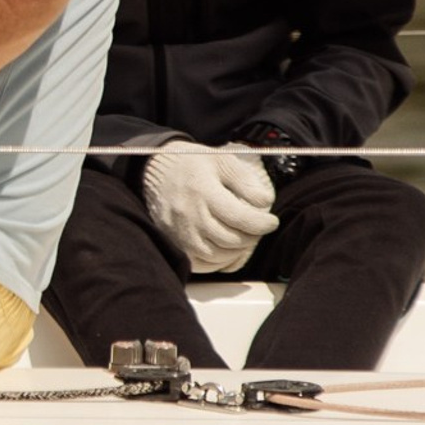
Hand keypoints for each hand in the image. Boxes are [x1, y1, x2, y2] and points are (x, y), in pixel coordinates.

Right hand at [141, 140, 277, 273]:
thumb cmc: (191, 163)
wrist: (153, 168)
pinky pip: (199, 263)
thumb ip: (245, 181)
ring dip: (236, 250)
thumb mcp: (221, 160)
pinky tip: (225, 250)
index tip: (271, 221)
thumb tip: (265, 202)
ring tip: (243, 238)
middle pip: (230, 239)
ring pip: (216, 255)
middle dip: (252, 237)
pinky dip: (217, 262)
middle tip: (258, 229)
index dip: (262, 224)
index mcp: (203, 192)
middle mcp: (190, 215)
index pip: (240, 218)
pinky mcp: (173, 241)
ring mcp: (179, 231)